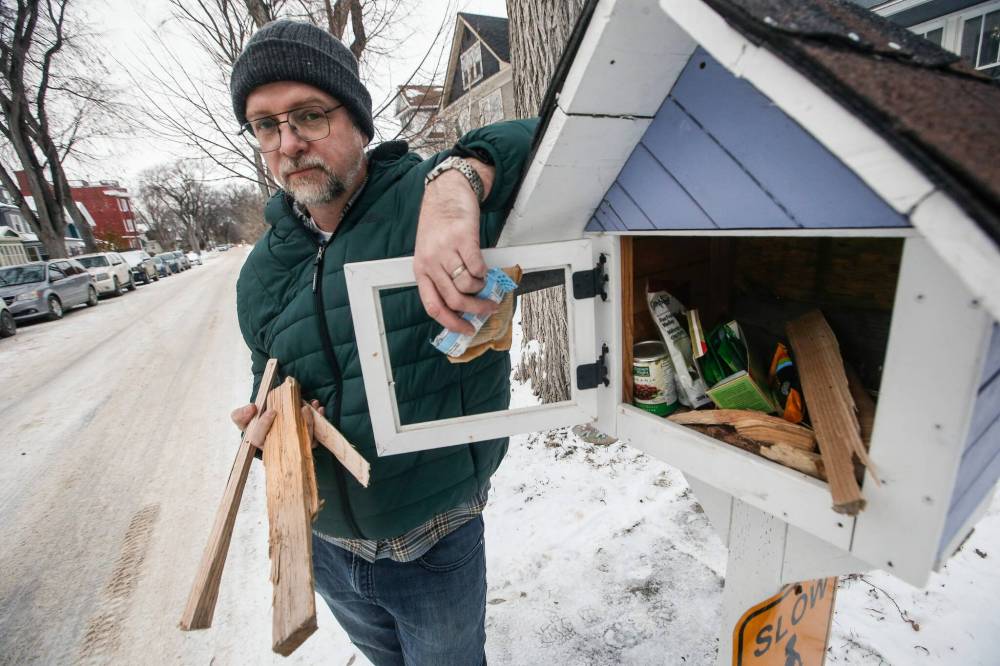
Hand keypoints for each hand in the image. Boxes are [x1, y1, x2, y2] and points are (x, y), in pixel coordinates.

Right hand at [230, 399, 323, 450]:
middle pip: (288, 440)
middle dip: (297, 424)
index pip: (258, 438)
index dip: (264, 425)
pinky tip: (319, 409)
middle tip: (302, 408)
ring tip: (310, 407)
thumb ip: (240, 415)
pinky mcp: (306, 442)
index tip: (272, 411)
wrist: (272, 420)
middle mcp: (278, 447)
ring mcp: (293, 446)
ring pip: (306, 439)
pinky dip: (319, 420)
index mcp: (260, 442)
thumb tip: (252, 408)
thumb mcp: (243, 419)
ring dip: (311, 422)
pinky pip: (316, 435)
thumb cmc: (257, 423)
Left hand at [414, 160, 497, 334]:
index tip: (466, 330)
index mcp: (421, 269)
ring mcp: (446, 250)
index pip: (433, 305)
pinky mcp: (463, 238)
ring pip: (468, 285)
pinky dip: (485, 272)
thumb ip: (441, 277)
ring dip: (482, 288)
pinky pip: (478, 267)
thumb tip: (462, 306)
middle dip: (476, 309)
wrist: (446, 193)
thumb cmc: (439, 225)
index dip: (451, 323)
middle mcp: (431, 261)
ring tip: (484, 280)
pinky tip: (484, 267)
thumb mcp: (430, 253)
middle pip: (455, 300)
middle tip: (489, 308)